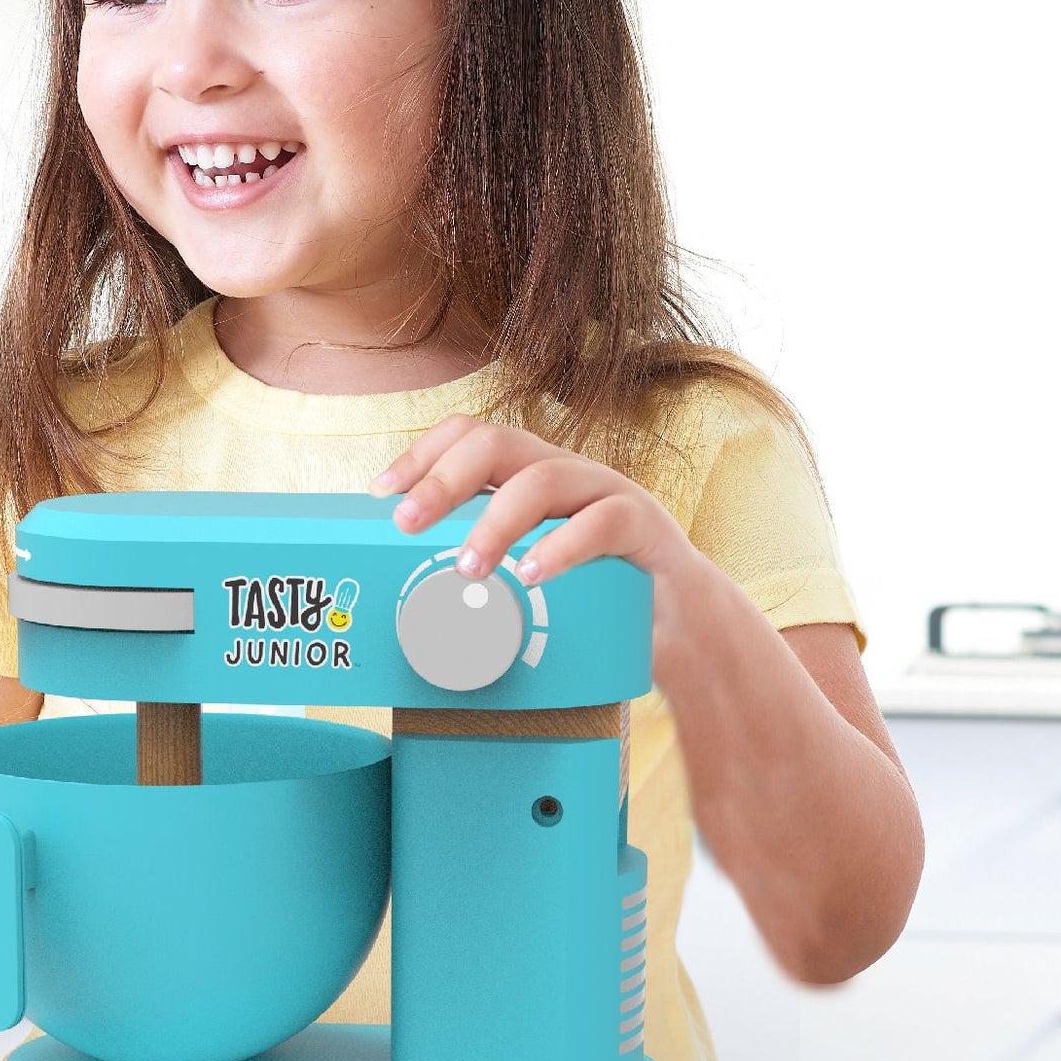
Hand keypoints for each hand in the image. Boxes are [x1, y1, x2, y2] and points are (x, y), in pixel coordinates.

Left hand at [368, 412, 700, 593]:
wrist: (681, 624)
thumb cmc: (590, 597)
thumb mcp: (526, 574)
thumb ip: (482, 568)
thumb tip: (404, 595)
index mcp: (530, 475)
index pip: (470, 436)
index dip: (420, 455)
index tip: (380, 495)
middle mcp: (564, 471)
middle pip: (495, 444)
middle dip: (442, 481)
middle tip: (406, 525)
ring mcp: (606, 491)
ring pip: (542, 480)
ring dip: (494, 523)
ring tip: (468, 569)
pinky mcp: (645, 524)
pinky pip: (603, 522)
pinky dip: (562, 548)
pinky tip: (533, 576)